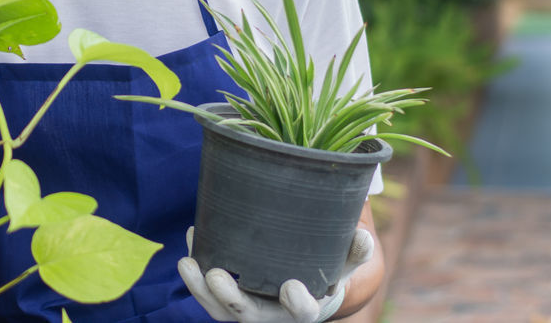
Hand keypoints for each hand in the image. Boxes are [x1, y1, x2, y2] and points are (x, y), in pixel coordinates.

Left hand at [178, 227, 373, 322]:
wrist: (302, 284)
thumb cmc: (324, 271)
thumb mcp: (343, 263)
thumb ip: (354, 252)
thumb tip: (363, 236)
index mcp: (306, 308)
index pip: (303, 313)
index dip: (298, 303)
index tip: (292, 286)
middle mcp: (274, 315)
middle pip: (250, 315)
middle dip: (231, 298)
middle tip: (217, 275)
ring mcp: (248, 310)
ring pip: (220, 310)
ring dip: (200, 290)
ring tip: (187, 264)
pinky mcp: (227, 301)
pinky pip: (207, 294)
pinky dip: (196, 274)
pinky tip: (190, 242)